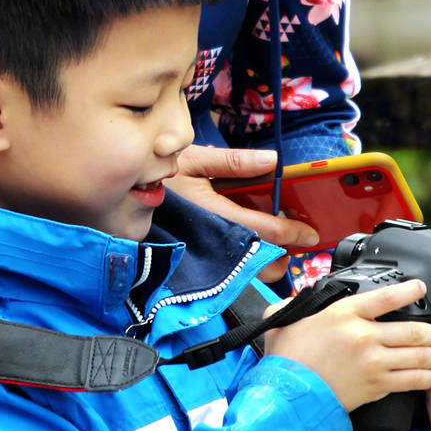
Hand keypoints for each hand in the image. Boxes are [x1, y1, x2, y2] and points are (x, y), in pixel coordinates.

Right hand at [168, 145, 318, 278]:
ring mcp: (203, 253)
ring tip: (276, 248)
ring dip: (264, 262)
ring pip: (243, 270)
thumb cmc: (156, 175)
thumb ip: (234, 162)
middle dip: (282, 258)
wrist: (121, 197)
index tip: (309, 233)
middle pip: (258, 261)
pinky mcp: (194, 259)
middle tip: (295, 246)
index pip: (265, 230)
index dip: (292, 232)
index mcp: (214, 213)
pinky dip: (244, 261)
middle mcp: (211, 239)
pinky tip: (250, 249)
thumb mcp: (193, 160)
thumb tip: (271, 160)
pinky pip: (226, 267)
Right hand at [264, 280, 430, 413]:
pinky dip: (425, 379)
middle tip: (429, 334)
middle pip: (414, 330)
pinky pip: (413, 380)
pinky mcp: (376, 386)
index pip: (388, 296)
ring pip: (419, 355)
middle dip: (429, 333)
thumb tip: (294, 299)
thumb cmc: (287, 359)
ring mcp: (373, 362)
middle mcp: (364, 335)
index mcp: (344, 313)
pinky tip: (427, 377)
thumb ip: (293, 304)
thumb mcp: (284, 320)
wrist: (288, 394)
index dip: (410, 290)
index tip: (420, 288)